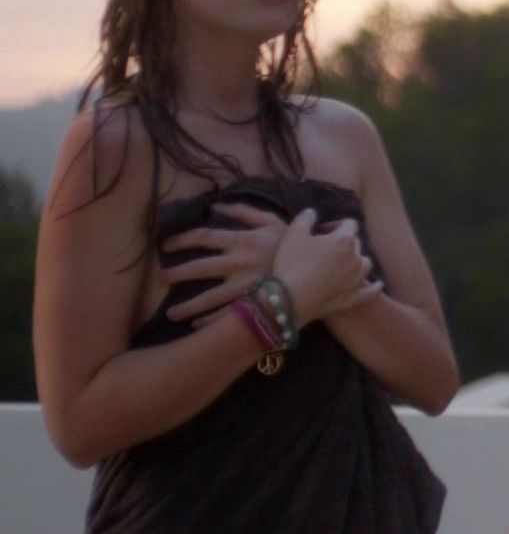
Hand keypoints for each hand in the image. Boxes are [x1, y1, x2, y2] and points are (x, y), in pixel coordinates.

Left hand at [162, 201, 289, 325]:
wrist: (322, 268)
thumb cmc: (298, 243)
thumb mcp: (273, 220)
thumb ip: (245, 211)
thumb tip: (216, 206)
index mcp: (243, 240)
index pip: (204, 237)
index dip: (182, 239)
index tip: (166, 245)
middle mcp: (240, 263)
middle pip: (200, 267)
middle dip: (177, 273)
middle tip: (161, 278)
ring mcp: (247, 286)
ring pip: (209, 298)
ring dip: (188, 307)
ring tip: (171, 314)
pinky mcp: (256, 304)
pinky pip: (228, 316)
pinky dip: (211, 323)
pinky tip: (196, 327)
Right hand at [271, 208, 378, 324]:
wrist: (289, 300)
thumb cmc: (291, 263)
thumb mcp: (293, 234)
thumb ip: (306, 218)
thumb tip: (313, 212)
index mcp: (344, 240)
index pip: (349, 224)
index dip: (336, 225)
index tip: (321, 231)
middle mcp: (356, 258)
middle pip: (356, 243)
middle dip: (343, 242)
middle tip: (326, 248)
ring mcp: (357, 279)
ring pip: (365, 264)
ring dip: (357, 261)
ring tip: (345, 263)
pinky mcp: (354, 298)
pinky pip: (371, 291)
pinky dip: (375, 287)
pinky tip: (378, 285)